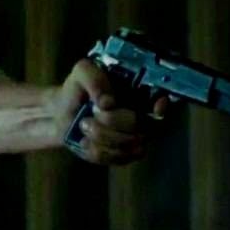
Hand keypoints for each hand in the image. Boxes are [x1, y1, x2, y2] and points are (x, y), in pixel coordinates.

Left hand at [49, 59, 168, 164]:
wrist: (62, 111)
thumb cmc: (78, 89)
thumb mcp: (82, 72)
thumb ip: (94, 78)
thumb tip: (108, 102)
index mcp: (141, 91)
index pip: (166, 101)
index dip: (164, 106)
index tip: (156, 106)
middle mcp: (145, 115)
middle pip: (142, 125)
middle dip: (112, 121)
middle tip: (92, 112)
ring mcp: (136, 137)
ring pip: (130, 145)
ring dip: (100, 135)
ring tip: (84, 124)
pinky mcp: (124, 154)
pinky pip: (118, 158)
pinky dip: (97, 150)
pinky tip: (85, 140)